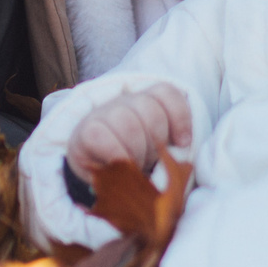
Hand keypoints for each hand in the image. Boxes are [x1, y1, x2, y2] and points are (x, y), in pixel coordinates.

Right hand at [66, 83, 192, 183]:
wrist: (99, 175)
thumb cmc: (138, 163)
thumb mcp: (162, 152)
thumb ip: (174, 146)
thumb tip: (182, 150)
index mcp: (147, 101)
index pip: (165, 92)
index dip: (180, 116)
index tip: (183, 143)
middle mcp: (124, 102)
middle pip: (148, 108)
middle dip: (156, 143)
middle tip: (151, 162)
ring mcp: (102, 114)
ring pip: (128, 124)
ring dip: (136, 152)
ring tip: (135, 168)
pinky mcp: (84, 132)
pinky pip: (102, 137)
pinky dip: (117, 156)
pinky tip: (120, 167)